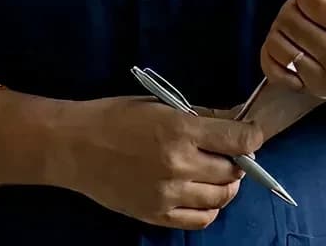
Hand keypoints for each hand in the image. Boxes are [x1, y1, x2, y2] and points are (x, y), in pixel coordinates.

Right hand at [53, 95, 263, 230]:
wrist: (73, 147)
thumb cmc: (114, 117)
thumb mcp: (159, 106)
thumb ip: (201, 116)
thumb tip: (238, 120)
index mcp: (179, 130)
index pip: (239, 140)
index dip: (252, 136)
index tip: (251, 134)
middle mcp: (178, 165)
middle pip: (233, 171)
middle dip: (237, 161)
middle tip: (228, 153)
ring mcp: (168, 194)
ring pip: (221, 197)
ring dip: (226, 185)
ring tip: (215, 174)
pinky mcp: (156, 214)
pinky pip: (200, 219)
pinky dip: (209, 208)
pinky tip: (202, 194)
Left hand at [258, 0, 325, 99]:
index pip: (313, 1)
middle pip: (291, 19)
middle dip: (295, 4)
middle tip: (308, 4)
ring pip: (278, 42)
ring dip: (282, 26)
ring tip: (300, 21)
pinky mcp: (314, 91)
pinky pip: (274, 70)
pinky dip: (272, 53)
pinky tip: (289, 41)